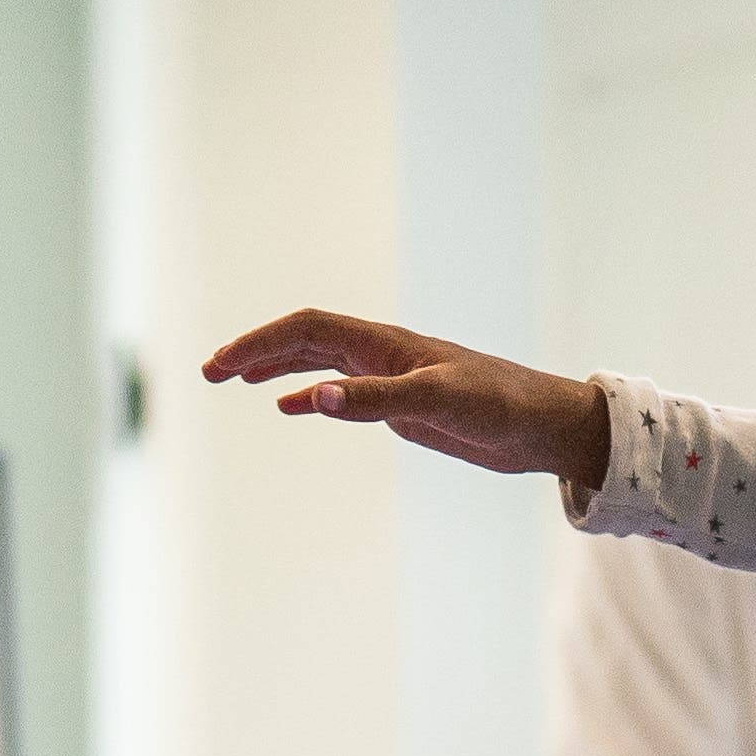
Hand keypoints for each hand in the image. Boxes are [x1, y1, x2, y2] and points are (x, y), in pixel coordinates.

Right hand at [202, 310, 609, 490]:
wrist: (544, 426)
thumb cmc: (500, 406)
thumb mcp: (437, 403)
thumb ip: (375, 401)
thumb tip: (313, 399)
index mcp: (385, 343)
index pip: (308, 329)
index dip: (261, 343)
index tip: (223, 365)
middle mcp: (382, 352)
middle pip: (304, 340)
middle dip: (255, 351)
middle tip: (210, 372)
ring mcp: (390, 376)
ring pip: (319, 361)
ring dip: (276, 368)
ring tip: (234, 381)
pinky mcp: (403, 403)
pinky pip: (343, 391)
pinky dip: (311, 395)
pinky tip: (289, 408)